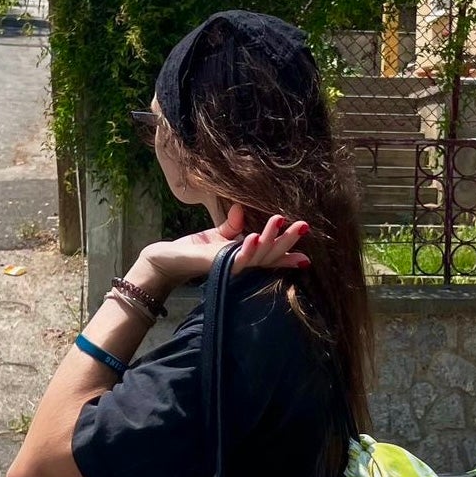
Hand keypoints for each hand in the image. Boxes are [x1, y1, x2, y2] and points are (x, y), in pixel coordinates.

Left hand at [135, 213, 309, 292]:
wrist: (168, 260)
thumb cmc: (194, 249)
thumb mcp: (218, 234)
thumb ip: (233, 225)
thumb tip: (242, 210)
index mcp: (245, 256)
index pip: (271, 255)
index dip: (289, 253)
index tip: (307, 248)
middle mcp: (242, 264)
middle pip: (271, 255)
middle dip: (288, 240)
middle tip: (305, 225)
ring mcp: (232, 267)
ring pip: (259, 256)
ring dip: (272, 239)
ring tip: (281, 221)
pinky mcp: (219, 266)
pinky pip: (238, 259)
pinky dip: (248, 248)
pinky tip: (255, 236)